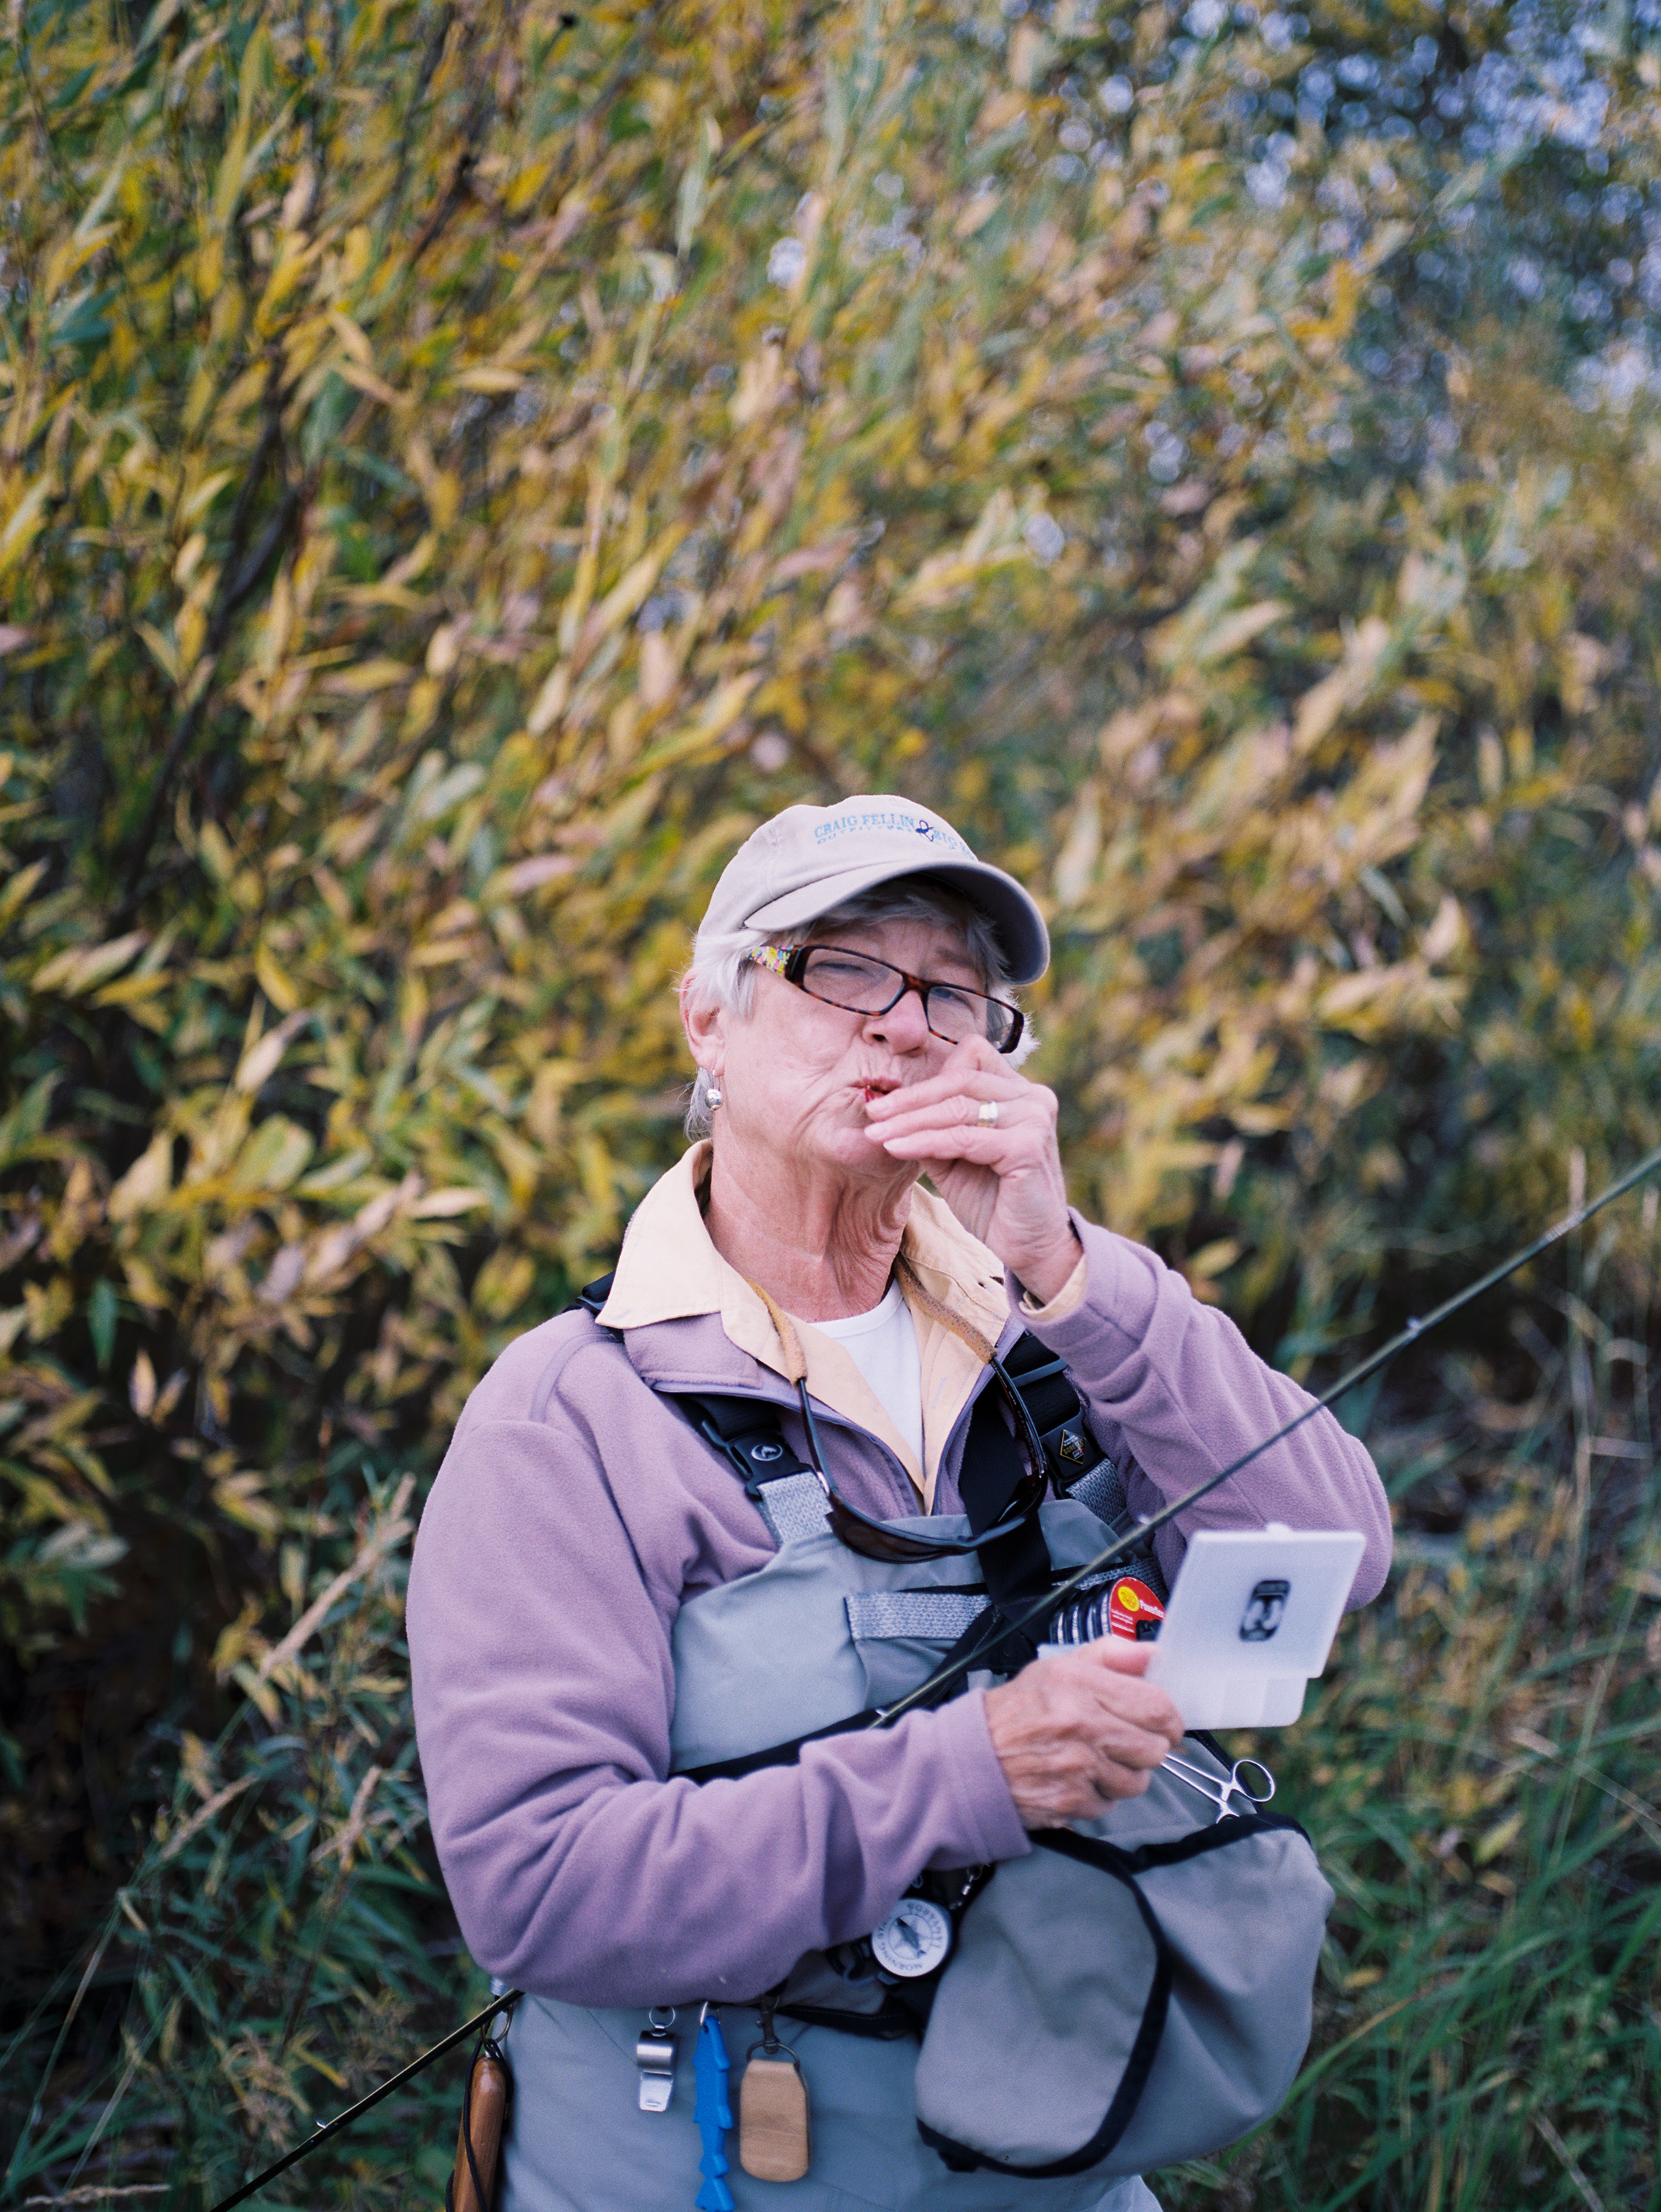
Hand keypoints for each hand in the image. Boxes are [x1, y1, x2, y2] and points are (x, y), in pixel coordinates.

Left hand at [863, 1036, 1079, 1302]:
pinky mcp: (1027, 1147)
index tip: (890, 1100)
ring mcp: (1033, 1119)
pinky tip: (895, 1148)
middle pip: (960, 1079)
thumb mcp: (955, 1157)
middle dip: (911, 1097)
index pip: (971, 1058)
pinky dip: (925, 1141)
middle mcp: (1033, 1097)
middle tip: (872, 1112)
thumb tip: (889, 1107)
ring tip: (875, 1133)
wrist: (1029, 1249)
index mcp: (1019, 1093)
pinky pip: (962, 1138)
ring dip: (910, 1120)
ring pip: (957, 1108)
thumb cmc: (993, 1202)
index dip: (929, 1077)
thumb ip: (933, 1127)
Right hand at [982, 1641, 1183, 1826]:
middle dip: (1147, 1748)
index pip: (1158, 1707)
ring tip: (1095, 1761)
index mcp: (1081, 1684)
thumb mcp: (1058, 1668)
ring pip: (1137, 1782)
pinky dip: (1099, 1796)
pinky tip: (1077, 1779)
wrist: (972, 1758)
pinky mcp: (1071, 1801)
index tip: (1164, 1724)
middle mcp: (1082, 1724)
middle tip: (1125, 1742)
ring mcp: (1078, 1767)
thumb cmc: (1018, 1711)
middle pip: (1154, 1749)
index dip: (1170, 1720)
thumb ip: (1110, 1655)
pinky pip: (1110, 1805)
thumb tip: (1154, 1654)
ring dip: (1124, 1775)